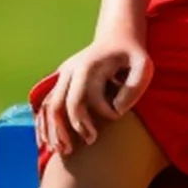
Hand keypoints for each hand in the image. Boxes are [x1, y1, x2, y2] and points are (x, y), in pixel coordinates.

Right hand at [36, 32, 152, 157]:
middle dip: (65, 130)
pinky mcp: (61, 81)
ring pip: (47, 107)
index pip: (80, 99)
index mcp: (87, 67)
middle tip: (77, 149)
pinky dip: (43, 124)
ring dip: (51, 131)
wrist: (118, 36)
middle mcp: (69, 71)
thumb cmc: (133, 54)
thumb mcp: (144, 64)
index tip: (114, 118)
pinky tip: (46, 142)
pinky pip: (45, 105)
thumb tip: (116, 109)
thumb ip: (135, 85)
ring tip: (62, 151)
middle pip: (57, 105)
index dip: (91, 117)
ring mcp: (62, 76)